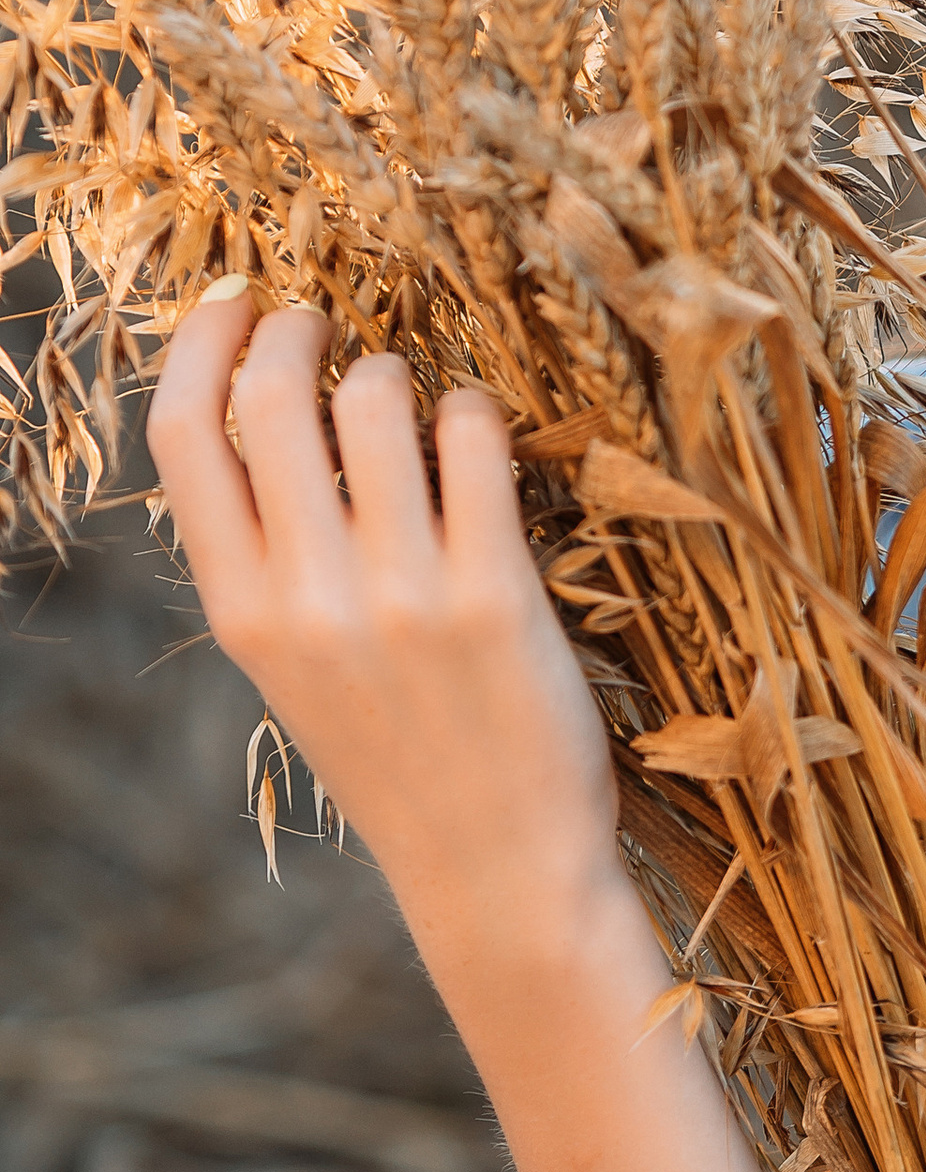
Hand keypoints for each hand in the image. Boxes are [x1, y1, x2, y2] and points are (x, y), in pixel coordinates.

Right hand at [145, 287, 620, 938]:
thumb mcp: (296, 669)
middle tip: (329, 321)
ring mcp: (401, 595)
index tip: (233, 300)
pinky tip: (480, 435)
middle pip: (269, 396)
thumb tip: (270, 422)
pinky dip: (474, 413)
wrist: (496, 871)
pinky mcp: (494, 596)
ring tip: (416, 397)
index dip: (201, 343)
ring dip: (395, 369)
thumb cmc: (403, 755)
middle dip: (298, 327)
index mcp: (240, 612)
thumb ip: (272, 562)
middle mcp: (307, 599)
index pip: (182, 435)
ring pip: (374, 400)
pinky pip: (473, 442)